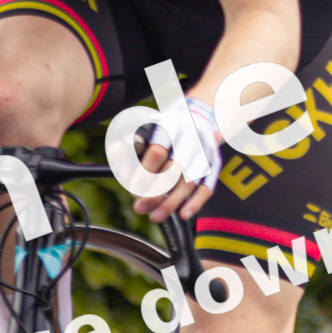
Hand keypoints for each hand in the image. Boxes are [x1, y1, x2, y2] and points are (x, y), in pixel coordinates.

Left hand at [130, 99, 221, 221]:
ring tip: (155, 216)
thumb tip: (116, 152)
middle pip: (175, 170)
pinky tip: (183, 214)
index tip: (134, 189)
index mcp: (170, 125)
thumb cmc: (165, 128)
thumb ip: (129, 143)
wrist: (198, 116)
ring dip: (172, 203)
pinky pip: (207, 186)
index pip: (159, 150)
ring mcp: (205, 151)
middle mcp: (191, 137)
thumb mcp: (145, 127)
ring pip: (190, 181)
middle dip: (156, 193)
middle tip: (139, 207)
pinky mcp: (214, 164)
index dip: (145, 172)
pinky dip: (196, 202)